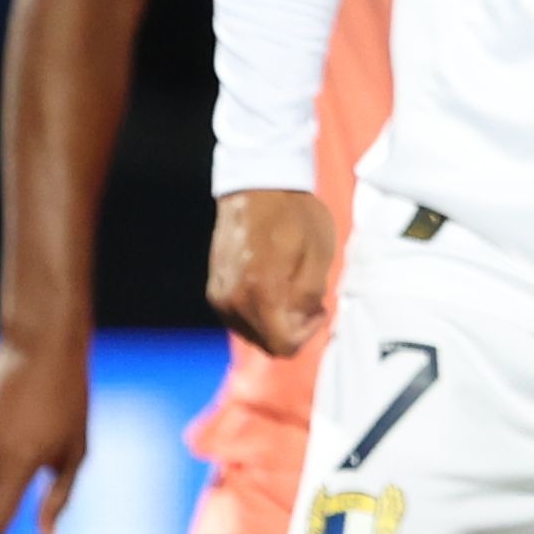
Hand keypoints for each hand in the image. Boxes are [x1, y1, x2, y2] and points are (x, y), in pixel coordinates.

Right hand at [204, 192, 333, 358]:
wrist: (257, 187)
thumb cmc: (294, 216)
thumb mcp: (319, 255)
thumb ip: (310, 296)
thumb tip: (302, 319)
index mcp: (261, 294)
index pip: (283, 345)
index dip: (308, 334)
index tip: (319, 308)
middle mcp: (233, 302)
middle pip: (267, 343)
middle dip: (293, 328)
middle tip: (311, 299)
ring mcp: (219, 296)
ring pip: (251, 332)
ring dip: (275, 320)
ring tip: (294, 288)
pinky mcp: (214, 288)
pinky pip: (239, 316)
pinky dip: (259, 311)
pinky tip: (275, 284)